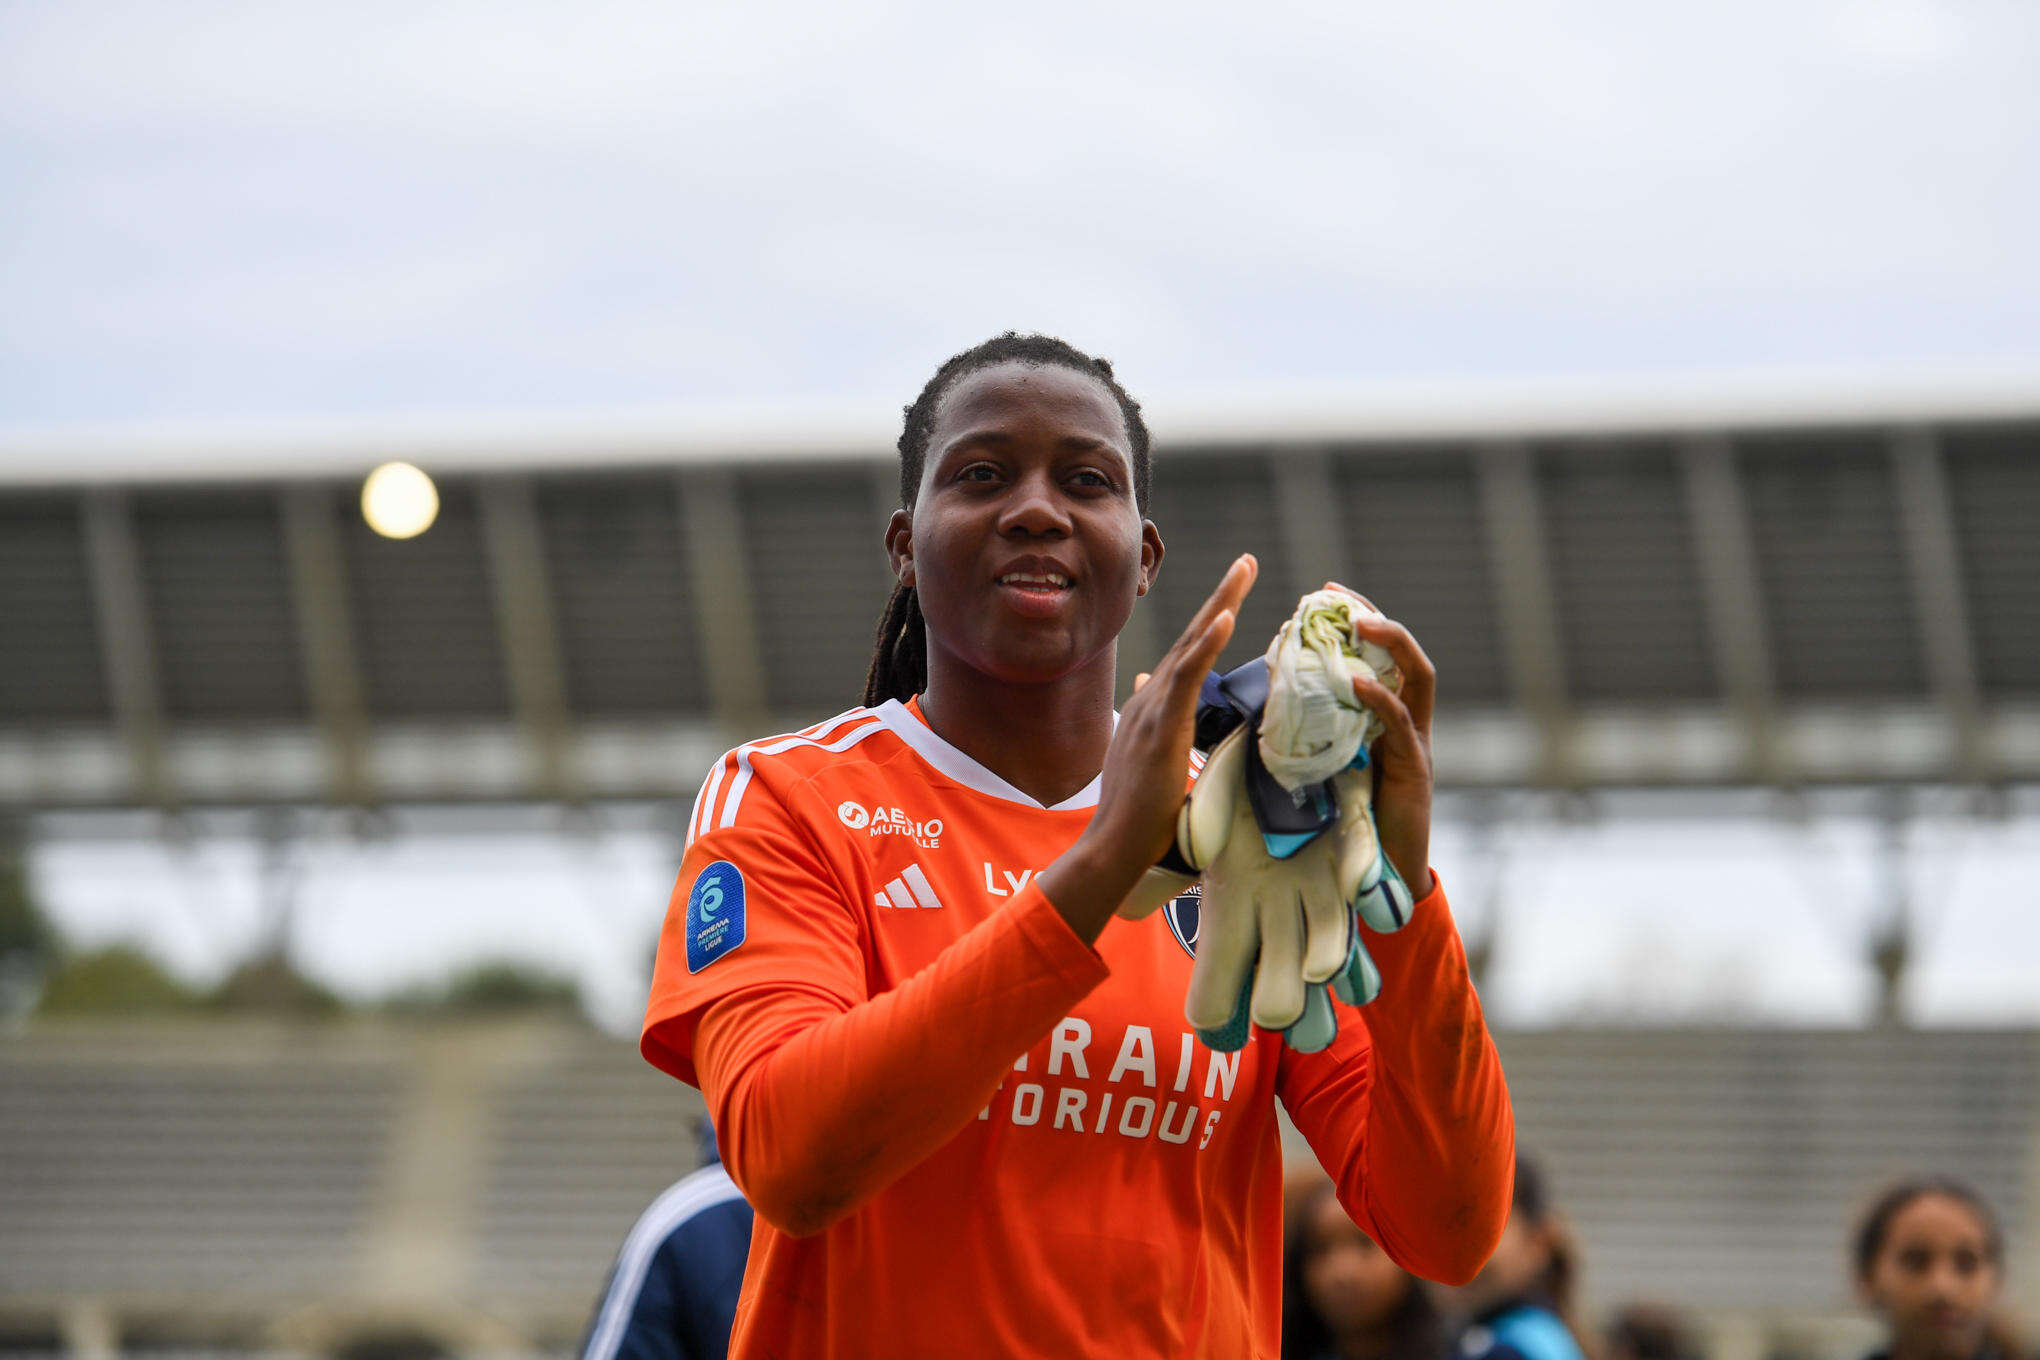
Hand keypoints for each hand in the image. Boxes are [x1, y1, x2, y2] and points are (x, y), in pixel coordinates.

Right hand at [1037, 554, 1256, 940]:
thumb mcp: (1145, 755)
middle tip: (1248, 560)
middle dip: (1222, 594)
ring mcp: (1154, 709)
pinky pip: (1188, 675)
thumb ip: (1153, 720)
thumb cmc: (1137, 813)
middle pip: (1193, 636)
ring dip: (1220, 603)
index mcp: (1153, 705)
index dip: (1211, 619)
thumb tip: (1146, 683)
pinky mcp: (1161, 726)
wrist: (1115, 844)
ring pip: (1192, 645)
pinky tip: (1226, 615)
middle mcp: (1151, 697)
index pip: (1189, 652)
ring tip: (1244, 570)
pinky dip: (1207, 642)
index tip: (1234, 590)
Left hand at [1322, 582, 1436, 902]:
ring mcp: (1418, 743)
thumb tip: (1262, 703)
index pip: (1379, 654)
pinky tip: (1354, 682)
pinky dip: (1379, 699)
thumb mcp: (1326, 765)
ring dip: (1390, 643)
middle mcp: (1409, 723)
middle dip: (1376, 617)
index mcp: (1386, 719)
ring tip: (1358, 623)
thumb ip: (1311, 732)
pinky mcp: (1416, 769)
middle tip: (1339, 595)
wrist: (1382, 877)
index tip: (1326, 592)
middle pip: (1406, 653)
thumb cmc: (1351, 824)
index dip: (1359, 619)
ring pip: (1418, 677)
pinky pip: (1403, 724)